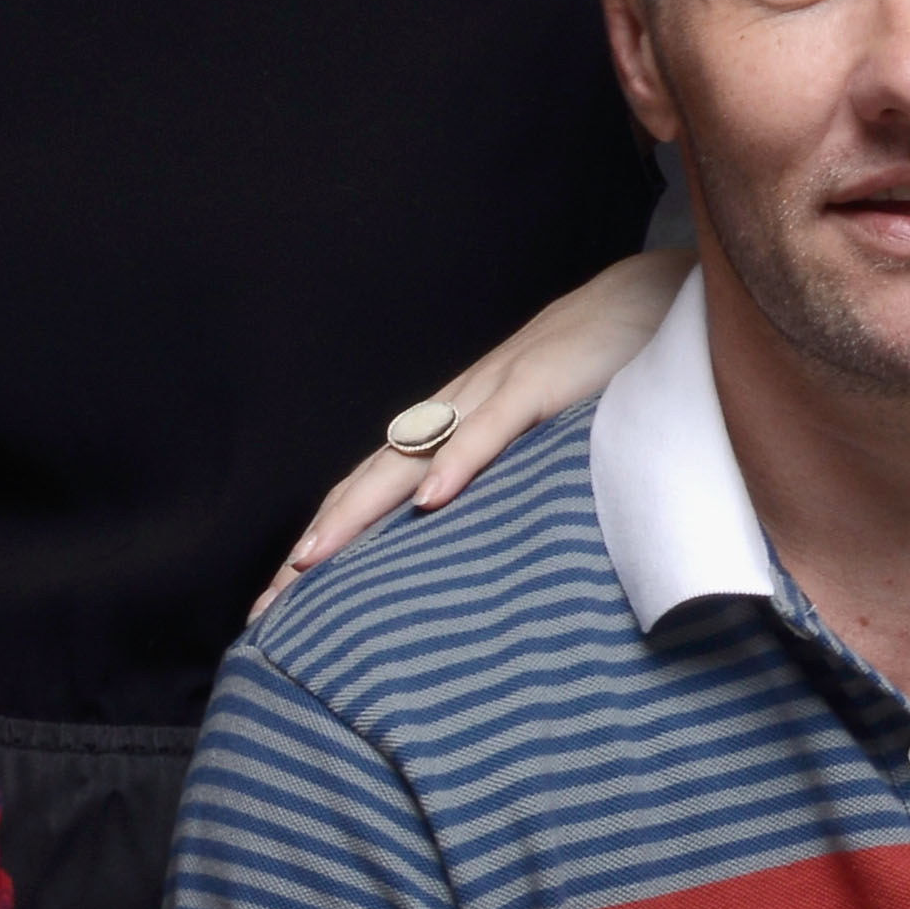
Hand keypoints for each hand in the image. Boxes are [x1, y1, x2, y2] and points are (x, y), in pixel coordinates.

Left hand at [270, 252, 683, 597]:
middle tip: (268, 606)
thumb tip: (461, 548)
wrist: (641, 301)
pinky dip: (457, 462)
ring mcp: (489, 397)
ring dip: (358, 510)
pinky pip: (490, 429)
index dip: (323, 545)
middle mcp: (451, 415)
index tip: (282, 606)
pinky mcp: (538, 384)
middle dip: (315, 545)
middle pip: (367, 484)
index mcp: (446, 432)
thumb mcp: (531, 446)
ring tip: (313, 561)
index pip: (368, 494)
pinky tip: (430, 502)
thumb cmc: (584, 378)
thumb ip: (495, 487)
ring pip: (409, 458)